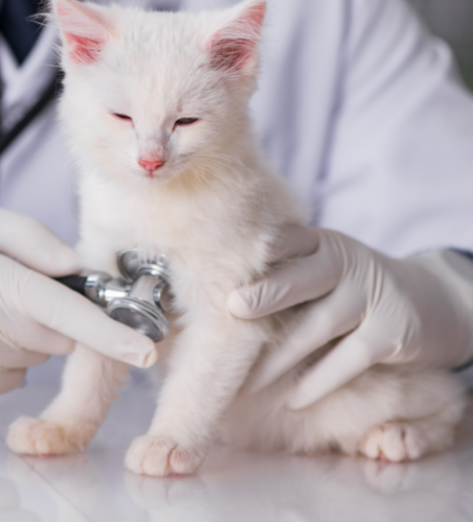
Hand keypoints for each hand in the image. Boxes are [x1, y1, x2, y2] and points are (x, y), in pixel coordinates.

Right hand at [0, 204, 156, 400]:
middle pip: (55, 337)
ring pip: (34, 359)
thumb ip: (32, 239)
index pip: (61, 312)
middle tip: (10, 284)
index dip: (109, 332)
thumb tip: (79, 270)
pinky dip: (1, 354)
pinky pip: (8, 376)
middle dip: (51, 315)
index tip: (146, 349)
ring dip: (22, 334)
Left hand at [228, 226, 472, 408]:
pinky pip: (347, 360)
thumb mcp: (321, 269)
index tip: (221, 263)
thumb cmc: (348, 288)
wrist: (427, 302)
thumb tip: (213, 299)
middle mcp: (345, 262)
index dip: (256, 250)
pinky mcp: (390, 332)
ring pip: (318, 326)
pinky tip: (292, 400)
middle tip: (231, 307)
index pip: (285, 240)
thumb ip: (282, 275)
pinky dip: (318, 382)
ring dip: (278, 358)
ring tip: (244, 383)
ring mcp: (371, 296)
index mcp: (319, 243)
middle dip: (267, 292)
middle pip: (302, 278)